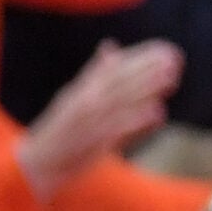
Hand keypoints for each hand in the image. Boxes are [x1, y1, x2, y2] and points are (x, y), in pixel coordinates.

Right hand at [15, 39, 182, 200]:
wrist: (36, 164)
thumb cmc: (57, 131)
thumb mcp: (73, 96)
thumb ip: (94, 73)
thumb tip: (109, 45)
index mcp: (83, 89)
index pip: (116, 68)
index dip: (141, 57)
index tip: (164, 48)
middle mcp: (85, 101)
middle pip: (122, 81)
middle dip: (148, 69)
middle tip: (175, 58)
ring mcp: (89, 122)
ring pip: (123, 101)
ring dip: (148, 88)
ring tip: (171, 78)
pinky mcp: (93, 143)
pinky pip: (119, 129)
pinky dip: (138, 120)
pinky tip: (158, 113)